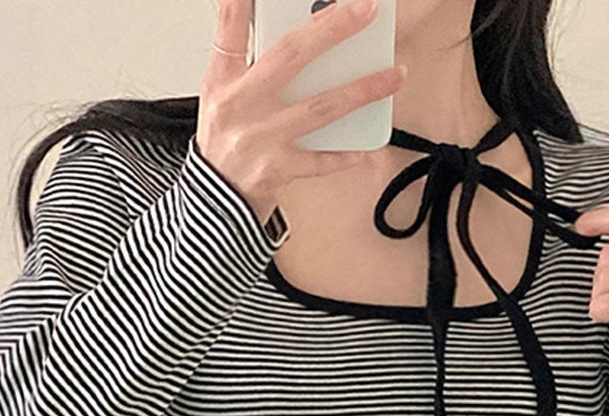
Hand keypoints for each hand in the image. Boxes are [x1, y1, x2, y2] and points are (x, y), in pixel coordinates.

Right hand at [197, 0, 407, 221]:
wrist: (214, 202)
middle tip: (365, 10)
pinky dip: (345, 153)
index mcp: (223, 81)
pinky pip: (321, 161)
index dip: (241, 5)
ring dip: (362, 90)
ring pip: (320, 107)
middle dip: (332, 29)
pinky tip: (367, 146)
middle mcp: (240, 105)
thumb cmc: (225, 144)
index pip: (230, 32)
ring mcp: (260, 138)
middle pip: (291, 56)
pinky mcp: (276, 170)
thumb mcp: (221, 98)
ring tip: (394, 74)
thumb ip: (248, 67)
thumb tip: (300, 41)